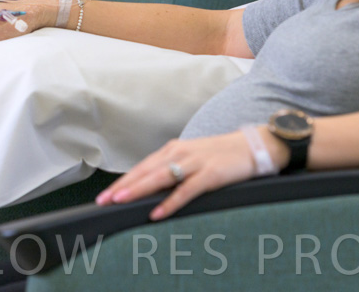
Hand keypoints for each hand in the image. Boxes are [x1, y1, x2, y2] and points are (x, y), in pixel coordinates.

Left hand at [96, 130, 278, 219]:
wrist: (254, 145)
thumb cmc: (222, 154)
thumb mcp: (193, 158)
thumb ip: (174, 170)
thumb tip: (152, 188)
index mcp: (174, 149)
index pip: (142, 166)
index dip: (123, 181)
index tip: (105, 195)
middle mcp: (180, 152)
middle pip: (145, 171)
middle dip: (123, 186)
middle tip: (104, 200)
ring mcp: (195, 162)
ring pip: (160, 177)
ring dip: (138, 190)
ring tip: (120, 201)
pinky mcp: (210, 174)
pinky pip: (186, 190)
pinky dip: (170, 202)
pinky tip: (157, 212)